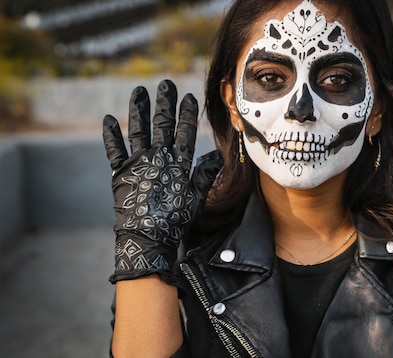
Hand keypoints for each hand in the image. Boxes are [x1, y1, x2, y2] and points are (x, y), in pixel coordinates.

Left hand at [103, 79, 221, 283]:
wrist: (146, 237)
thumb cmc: (175, 220)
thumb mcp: (196, 198)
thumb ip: (205, 174)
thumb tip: (218, 155)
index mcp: (178, 162)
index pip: (185, 132)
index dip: (188, 113)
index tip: (190, 97)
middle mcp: (158, 157)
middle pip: (162, 124)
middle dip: (165, 103)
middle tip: (166, 84)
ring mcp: (137, 162)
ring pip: (138, 130)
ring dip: (138, 109)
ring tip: (139, 91)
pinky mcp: (120, 172)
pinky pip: (114, 149)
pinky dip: (111, 135)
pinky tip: (108, 119)